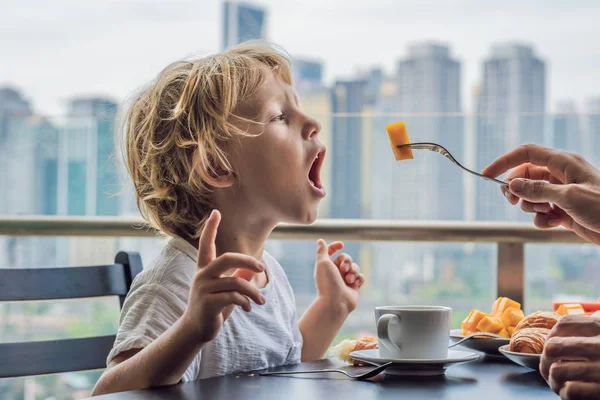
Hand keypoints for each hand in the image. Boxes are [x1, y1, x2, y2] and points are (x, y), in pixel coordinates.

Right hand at [183, 210, 265, 342]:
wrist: (197, 329)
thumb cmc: (214, 306)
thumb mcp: (226, 289)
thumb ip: (238, 277)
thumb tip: (254, 268)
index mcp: (204, 268)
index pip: (206, 244)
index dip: (210, 228)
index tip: (216, 211)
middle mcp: (202, 275)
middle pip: (227, 258)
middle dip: (247, 261)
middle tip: (261, 267)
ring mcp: (203, 289)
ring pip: (236, 282)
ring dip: (253, 292)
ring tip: (260, 301)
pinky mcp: (207, 303)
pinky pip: (234, 297)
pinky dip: (246, 302)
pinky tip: (248, 308)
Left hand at [313, 239, 364, 312]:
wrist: (336, 303)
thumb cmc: (328, 283)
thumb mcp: (323, 263)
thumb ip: (322, 251)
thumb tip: (320, 241)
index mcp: (326, 266)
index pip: (331, 252)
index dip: (335, 246)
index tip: (341, 245)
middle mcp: (335, 272)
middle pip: (346, 258)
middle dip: (347, 261)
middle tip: (344, 268)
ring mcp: (345, 280)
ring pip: (355, 267)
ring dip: (353, 271)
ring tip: (348, 280)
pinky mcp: (354, 287)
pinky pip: (361, 277)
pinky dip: (359, 279)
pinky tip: (354, 284)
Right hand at [482, 144, 599, 244]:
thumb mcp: (568, 197)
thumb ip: (537, 190)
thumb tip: (512, 184)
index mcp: (563, 163)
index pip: (526, 154)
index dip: (504, 162)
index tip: (486, 175)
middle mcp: (560, 175)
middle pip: (525, 175)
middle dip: (516, 189)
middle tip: (512, 202)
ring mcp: (561, 192)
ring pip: (531, 195)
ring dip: (531, 206)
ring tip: (546, 213)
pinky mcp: (564, 210)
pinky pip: (541, 211)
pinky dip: (541, 219)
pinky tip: (553, 223)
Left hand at [540, 315, 599, 398]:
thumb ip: (594, 326)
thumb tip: (561, 331)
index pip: (563, 325)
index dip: (550, 336)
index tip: (550, 348)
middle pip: (553, 347)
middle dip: (545, 361)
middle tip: (548, 369)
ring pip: (557, 370)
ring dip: (553, 380)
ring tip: (558, 383)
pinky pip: (570, 390)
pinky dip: (565, 393)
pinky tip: (569, 393)